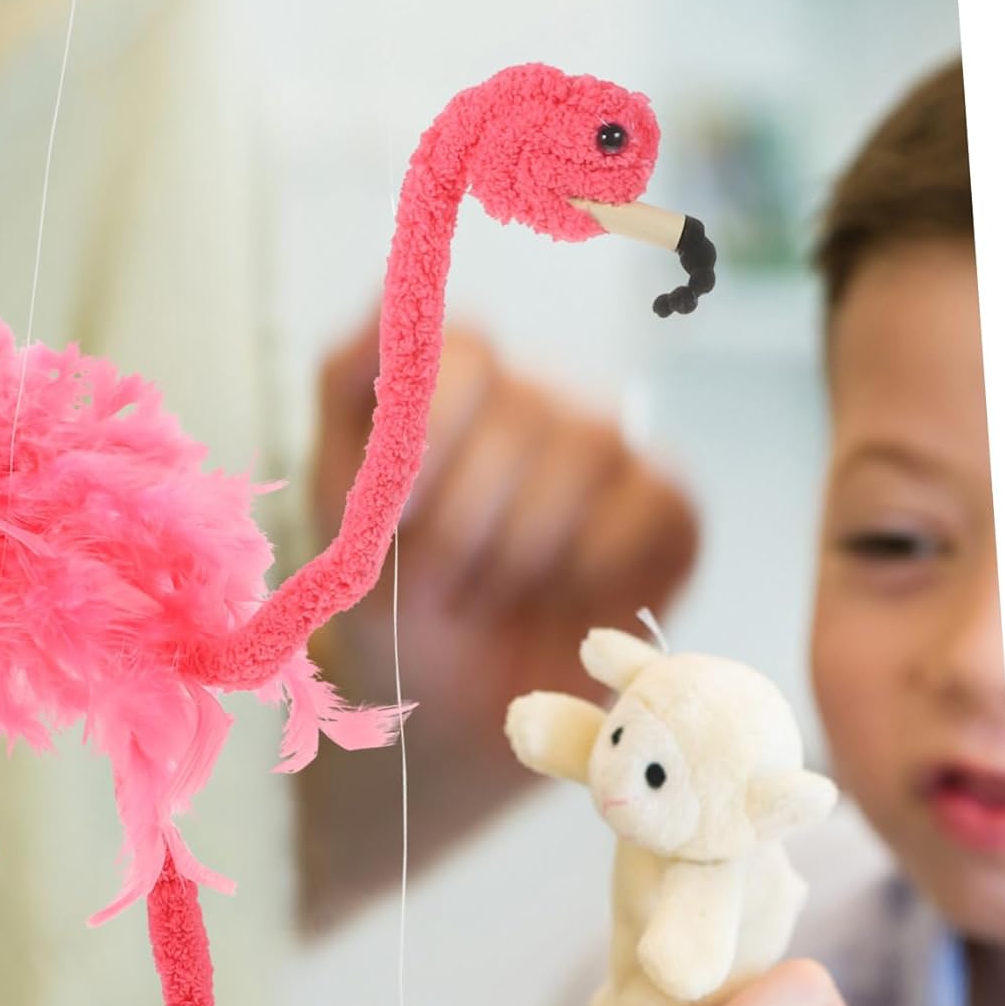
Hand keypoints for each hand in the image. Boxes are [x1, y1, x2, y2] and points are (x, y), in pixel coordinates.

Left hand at [310, 311, 697, 747]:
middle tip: (441, 584)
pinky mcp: (666, 508)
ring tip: (490, 597)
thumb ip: (350, 387)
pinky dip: (593, 568)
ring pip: (587, 449)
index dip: (432, 427)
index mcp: (451, 385)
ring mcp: (605, 449)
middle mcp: (533, 400)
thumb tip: (397, 292)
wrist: (445, 714)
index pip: (462, 346)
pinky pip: (651, 504)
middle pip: (522, 408)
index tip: (399, 511)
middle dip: (465, 523)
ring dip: (521, 553)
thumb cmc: (389, 603)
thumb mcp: (338, 499)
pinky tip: (561, 604)